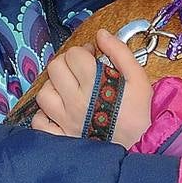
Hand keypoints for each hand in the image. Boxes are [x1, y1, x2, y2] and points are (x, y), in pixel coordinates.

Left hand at [30, 29, 152, 147]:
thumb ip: (120, 52)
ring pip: (43, 93)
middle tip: (80, 69)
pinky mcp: (61, 137)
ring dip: (54, 86)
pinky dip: (45, 114)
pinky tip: (58, 111)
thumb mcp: (138, 78)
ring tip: (68, 89)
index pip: (74, 55)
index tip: (92, 56)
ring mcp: (65, 120)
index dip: (83, 50)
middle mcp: (75, 101)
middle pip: (54, 68)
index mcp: (94, 84)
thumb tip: (101, 34)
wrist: (142, 147)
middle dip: (67, 63)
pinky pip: (39, 122)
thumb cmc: (140, 114)